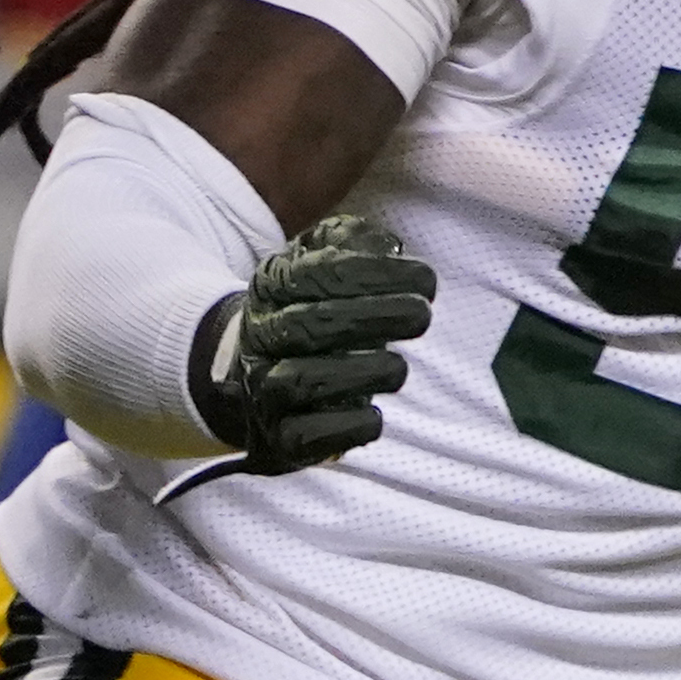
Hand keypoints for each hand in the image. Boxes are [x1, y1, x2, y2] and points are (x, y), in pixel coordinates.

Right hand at [190, 208, 431, 474]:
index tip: (426, 278)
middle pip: (309, 326)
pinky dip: (345, 428)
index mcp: (271, 288)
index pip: (317, 274)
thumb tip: (386, 244)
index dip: (376, 274)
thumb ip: (351, 242)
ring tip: (397, 368)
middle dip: (375, 318)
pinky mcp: (279, 437)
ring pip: (300, 381)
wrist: (255, 376)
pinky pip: (304, 437)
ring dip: (361, 373)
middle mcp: (261, 337)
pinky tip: (374, 414)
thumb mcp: (321, 263)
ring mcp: (264, 389)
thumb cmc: (312, 312)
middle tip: (422, 315)